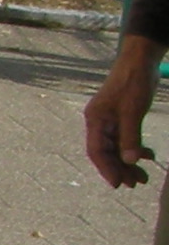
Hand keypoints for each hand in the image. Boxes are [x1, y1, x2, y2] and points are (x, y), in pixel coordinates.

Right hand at [85, 43, 157, 187]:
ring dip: (129, 162)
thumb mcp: (132, 111)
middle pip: (107, 152)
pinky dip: (136, 149)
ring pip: (117, 148)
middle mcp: (99, 123)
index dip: (106, 169)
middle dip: (121, 169)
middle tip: (136, 184)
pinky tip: (148, 155)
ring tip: (144, 176)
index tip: (118, 184)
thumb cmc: (133, 82)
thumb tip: (129, 162)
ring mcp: (110, 120)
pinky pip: (125, 139)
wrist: (140, 60)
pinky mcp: (122, 117)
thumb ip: (130, 137)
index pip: (96, 151)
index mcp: (95, 120)